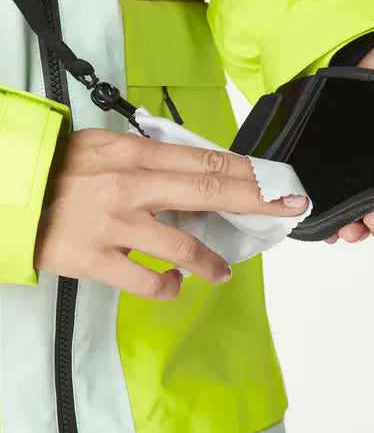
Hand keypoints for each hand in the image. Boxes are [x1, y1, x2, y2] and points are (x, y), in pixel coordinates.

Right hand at [36, 129, 307, 298]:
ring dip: (211, 261)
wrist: (10, 192)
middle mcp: (131, 185)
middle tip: (287, 207)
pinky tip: (174, 284)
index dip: (248, 172)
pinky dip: (167, 285)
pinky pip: (145, 279)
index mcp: (135, 153)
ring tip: (224, 272)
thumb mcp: (109, 147)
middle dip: (256, 200)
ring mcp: (114, 222)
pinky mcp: (94, 257)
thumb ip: (152, 158)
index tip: (277, 180)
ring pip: (182, 244)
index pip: (206, 161)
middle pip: (208, 191)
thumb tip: (198, 170)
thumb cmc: (62, 168)